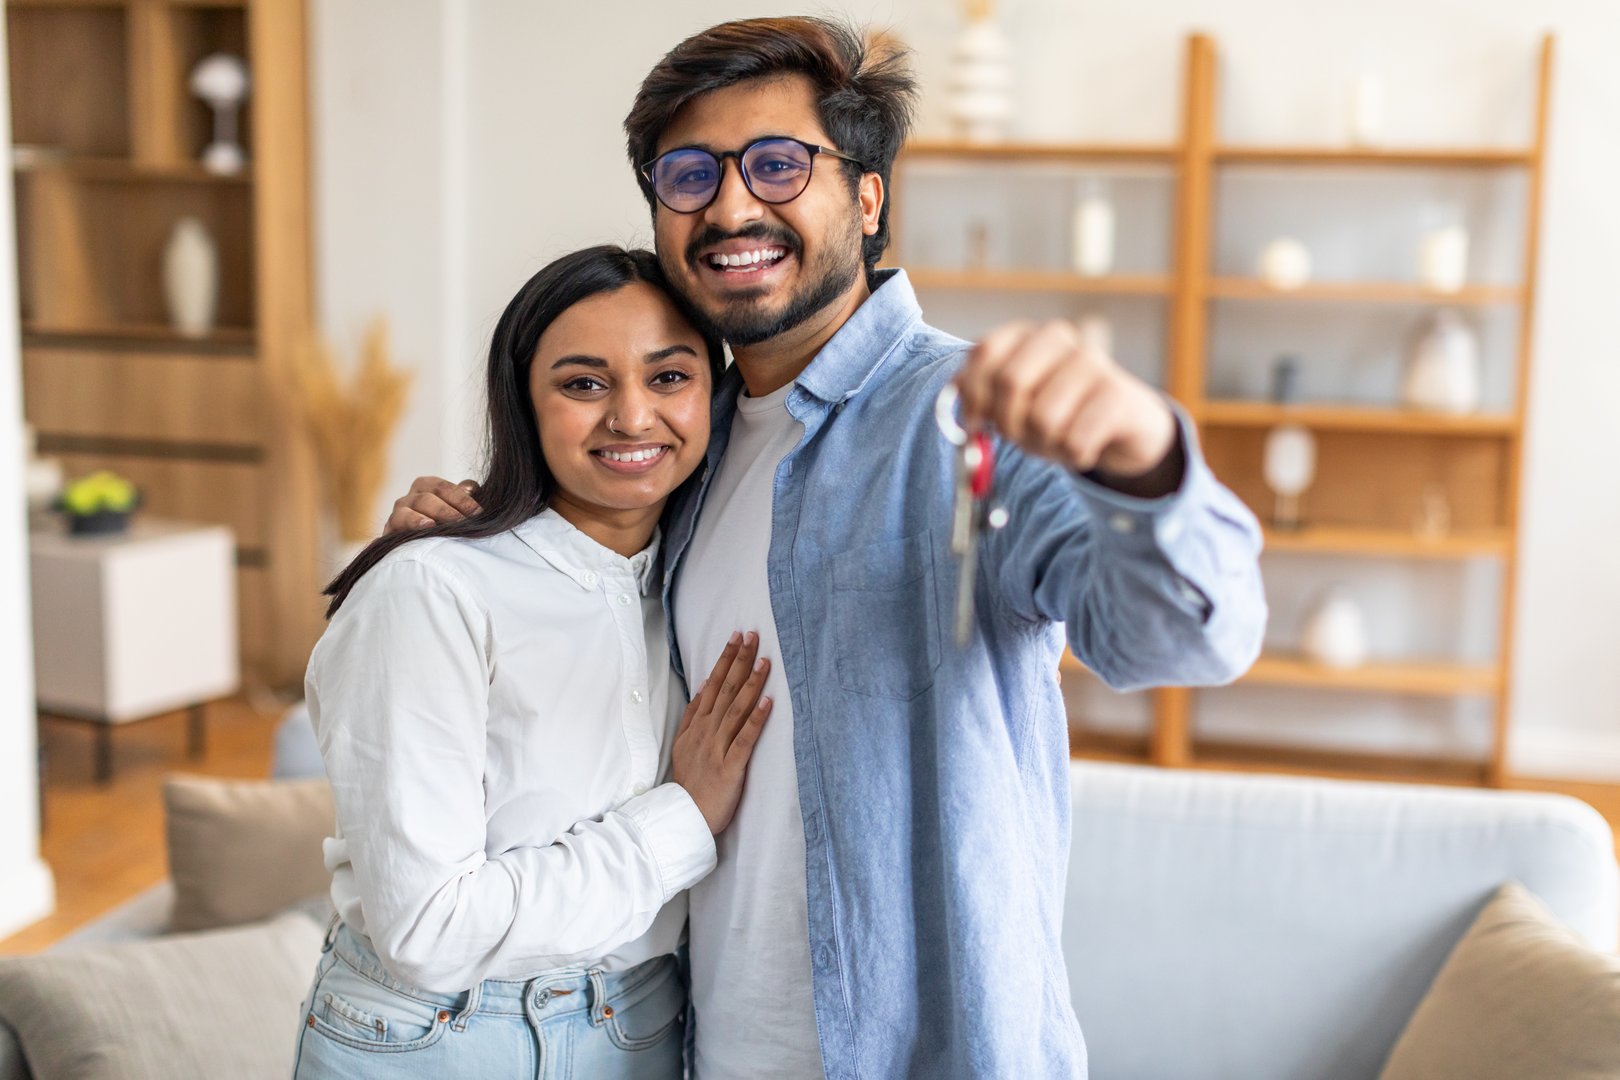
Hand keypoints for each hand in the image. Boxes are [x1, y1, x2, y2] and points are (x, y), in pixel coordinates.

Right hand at [383, 476, 482, 533]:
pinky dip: (409, 524)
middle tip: (462, 522)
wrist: (424, 554)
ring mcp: (398, 513)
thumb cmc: (447, 525)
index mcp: (427, 487)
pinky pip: (396, 524)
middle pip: (426, 498)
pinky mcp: (390, 530)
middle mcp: (411, 498)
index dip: (461, 498)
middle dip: (446, 510)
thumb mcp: (459, 509)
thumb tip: (470, 488)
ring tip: (434, 525)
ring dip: (422, 518)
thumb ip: (466, 496)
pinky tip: (423, 528)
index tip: (478, 512)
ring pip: (407, 511)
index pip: (443, 487)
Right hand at [671, 631, 772, 834]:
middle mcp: (707, 731)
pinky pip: (745, 739)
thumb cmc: (690, 782)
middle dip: (739, 660)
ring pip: (736, 709)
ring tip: (764, 661)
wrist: (686, 816)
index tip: (737, 637)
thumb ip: (693, 715)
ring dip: (751, 683)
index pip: (713, 684)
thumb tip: (704, 685)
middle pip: (725, 689)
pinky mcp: (730, 767)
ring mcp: (718, 748)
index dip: (725, 659)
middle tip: (752, 635)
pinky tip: (769, 702)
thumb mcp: (683, 744)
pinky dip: (756, 720)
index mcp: (698, 725)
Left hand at [953, 320, 1181, 495]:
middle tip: (1021, 436)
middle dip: (1009, 423)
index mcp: (1026, 335)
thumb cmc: (1059, 412)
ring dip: (1045, 444)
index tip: (975, 422)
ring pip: (1043, 418)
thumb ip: (982, 402)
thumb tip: (961, 415)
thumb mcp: (1015, 405)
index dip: (972, 394)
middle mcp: (1060, 339)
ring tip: (1057, 440)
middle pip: (1011, 382)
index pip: (984, 351)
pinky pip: (1075, 440)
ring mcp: (1093, 363)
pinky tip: (1083, 447)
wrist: (1125, 423)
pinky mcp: (1119, 396)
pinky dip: (1073, 455)